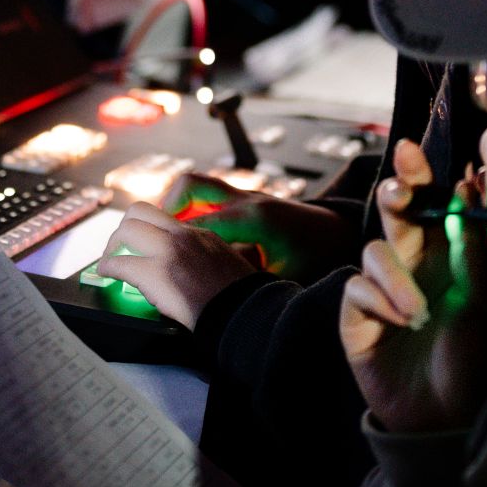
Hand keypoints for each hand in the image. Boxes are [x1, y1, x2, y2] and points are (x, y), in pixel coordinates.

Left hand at [96, 201, 263, 328]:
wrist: (240, 312)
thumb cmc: (238, 297)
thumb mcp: (225, 262)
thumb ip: (205, 255)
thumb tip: (190, 265)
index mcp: (199, 232)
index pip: (162, 215)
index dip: (145, 227)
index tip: (140, 242)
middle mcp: (182, 235)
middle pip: (138, 212)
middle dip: (124, 229)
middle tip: (119, 248)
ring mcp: (168, 252)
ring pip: (126, 231)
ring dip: (112, 247)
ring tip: (110, 262)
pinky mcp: (155, 273)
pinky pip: (120, 263)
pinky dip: (107, 268)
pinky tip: (106, 274)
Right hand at [164, 176, 356, 280]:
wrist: (339, 231)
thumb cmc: (318, 257)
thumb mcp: (286, 279)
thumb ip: (250, 283)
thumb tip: (216, 301)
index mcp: (255, 218)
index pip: (200, 222)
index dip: (172, 237)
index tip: (149, 254)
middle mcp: (245, 199)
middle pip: (190, 185)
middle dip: (163, 207)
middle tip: (147, 236)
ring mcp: (244, 195)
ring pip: (196, 186)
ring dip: (174, 206)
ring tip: (161, 236)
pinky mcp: (244, 200)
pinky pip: (207, 196)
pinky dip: (190, 210)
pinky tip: (185, 238)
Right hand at [339, 140, 486, 435]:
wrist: (443, 418)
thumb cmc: (471, 360)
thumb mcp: (480, 300)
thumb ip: (470, 246)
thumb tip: (465, 188)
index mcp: (444, 256)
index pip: (429, 204)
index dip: (419, 175)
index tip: (412, 150)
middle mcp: (410, 266)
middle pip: (393, 213)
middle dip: (394, 195)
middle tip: (398, 192)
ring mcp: (379, 290)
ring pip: (374, 252)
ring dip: (396, 277)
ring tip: (418, 312)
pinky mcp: (356, 316)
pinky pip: (357, 287)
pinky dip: (378, 301)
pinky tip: (399, 323)